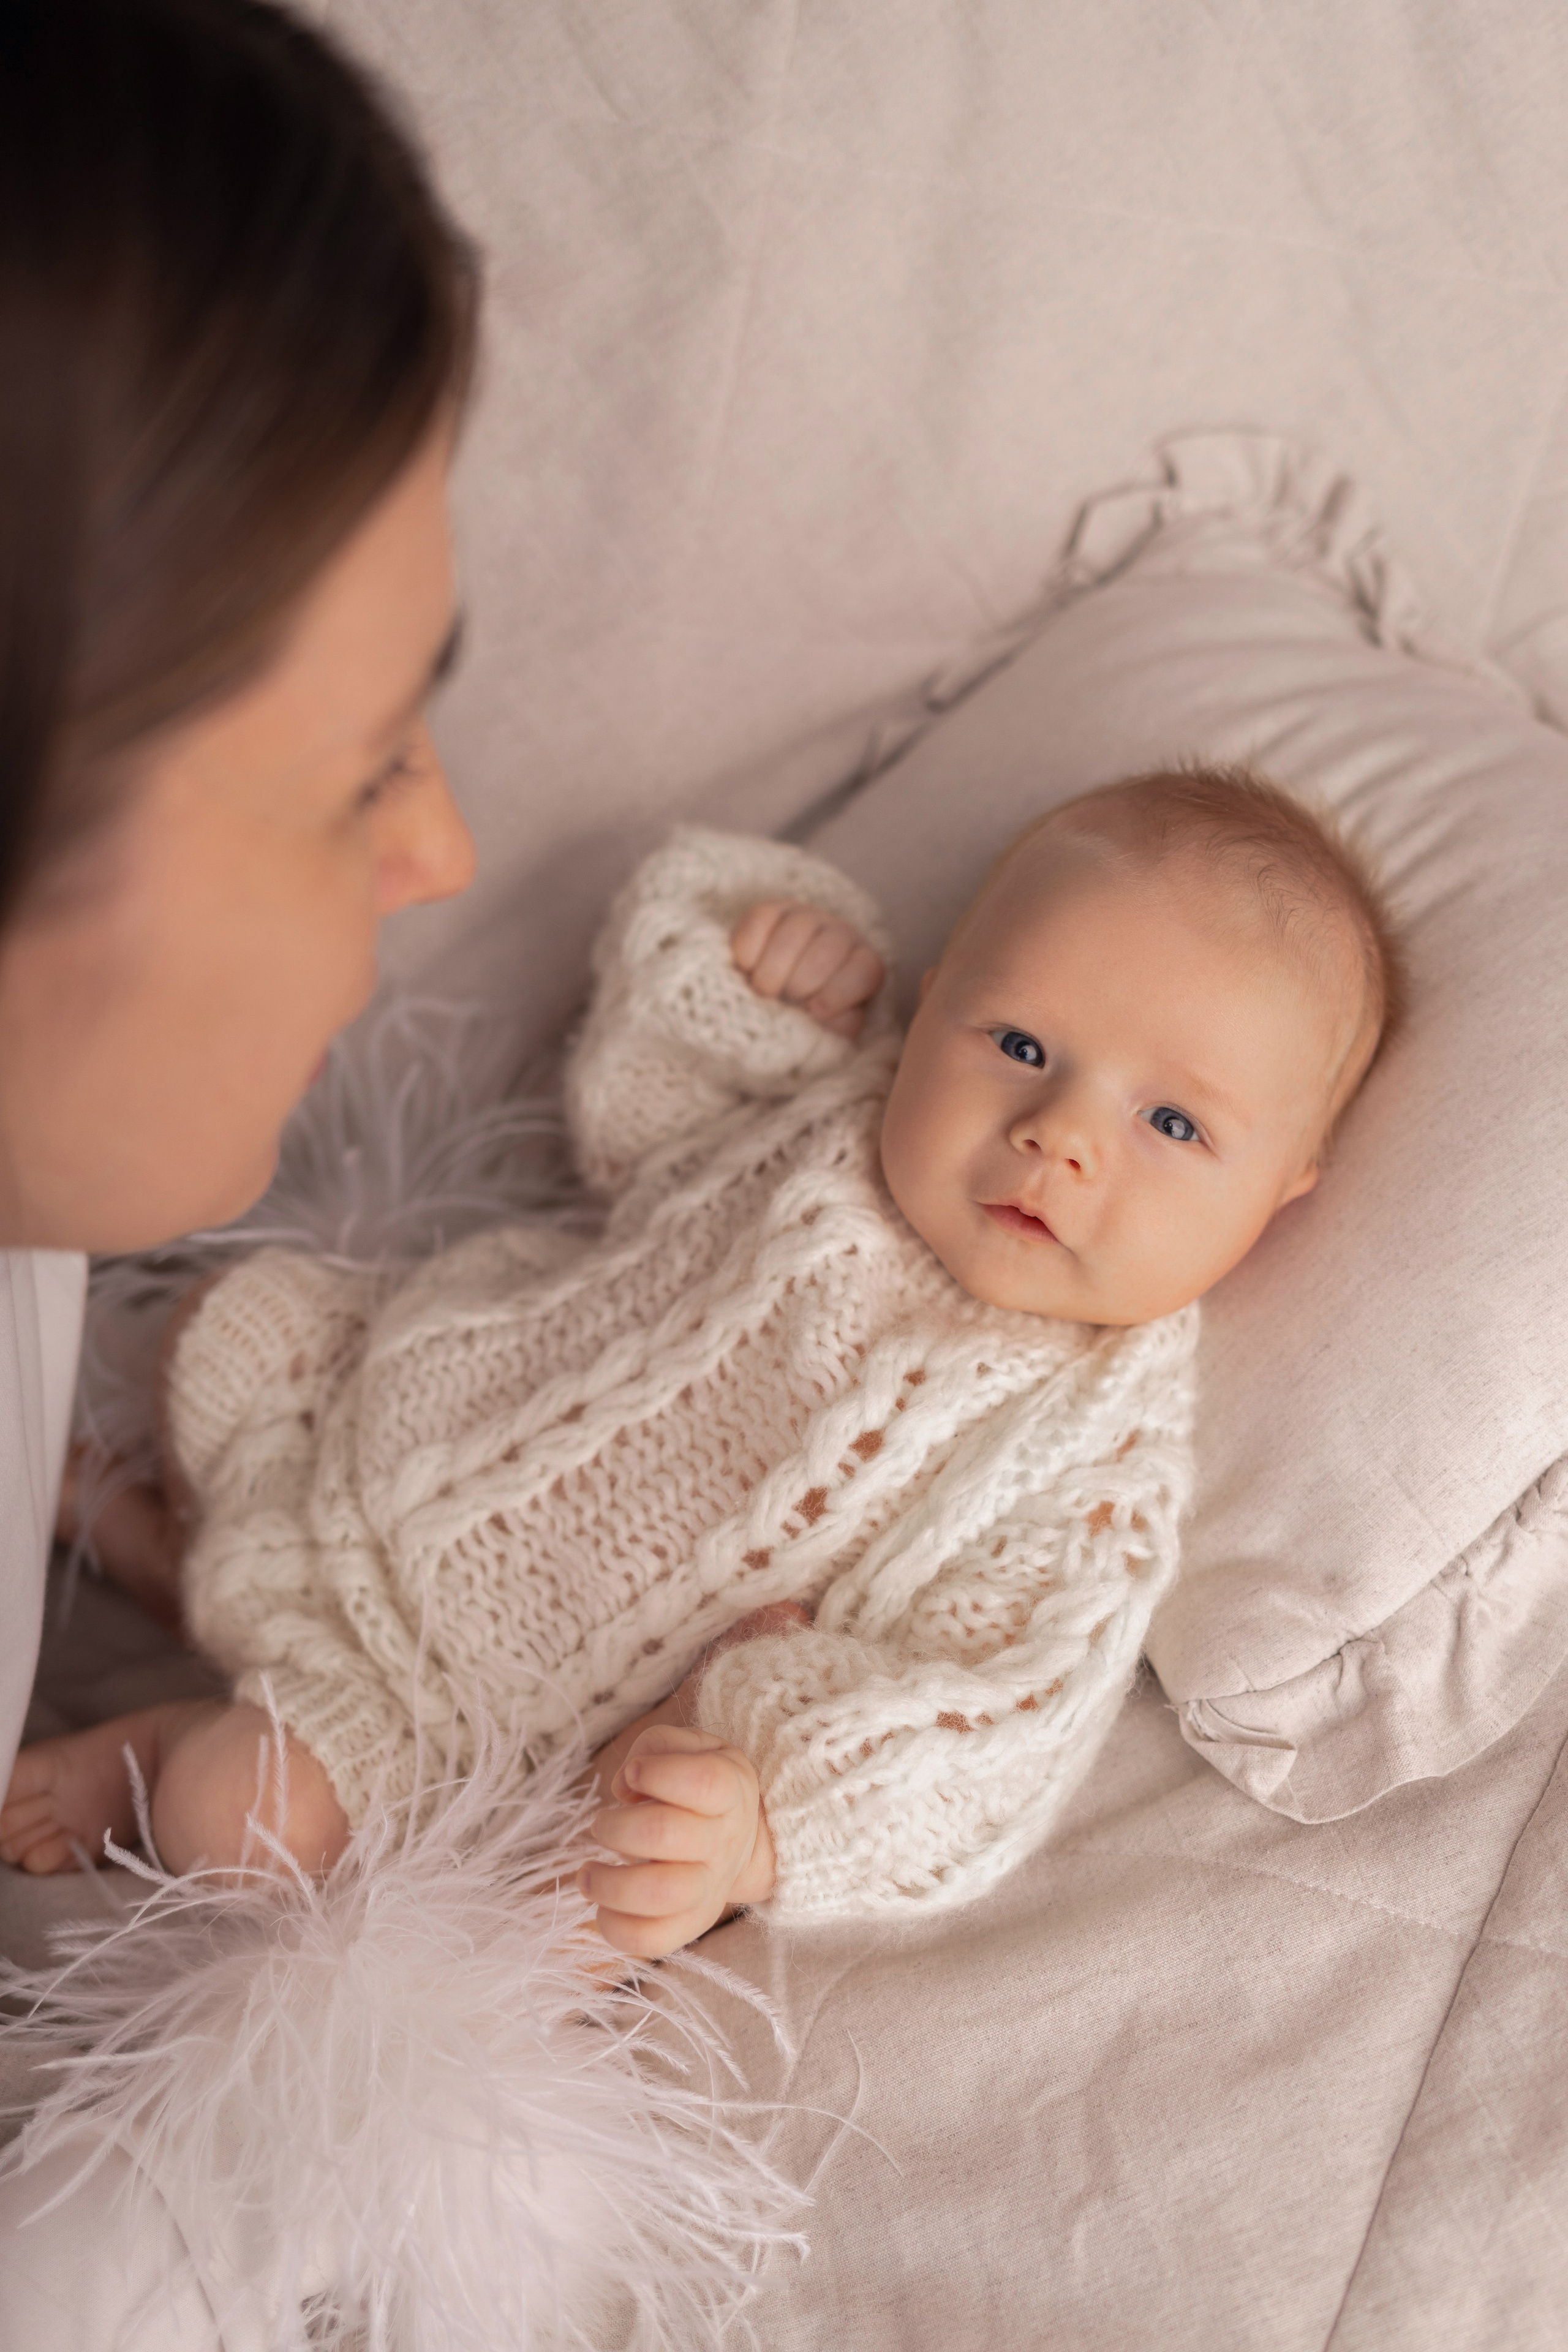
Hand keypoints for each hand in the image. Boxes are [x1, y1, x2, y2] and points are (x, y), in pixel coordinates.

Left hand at [580, 1725, 775, 1958]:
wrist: (740, 1837)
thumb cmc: (700, 1784)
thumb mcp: (690, 1746)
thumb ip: (655, 1749)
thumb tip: (625, 1788)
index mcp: (730, 1790)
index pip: (703, 1781)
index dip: (658, 1773)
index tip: (632, 1774)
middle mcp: (724, 1841)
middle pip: (665, 1833)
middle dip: (615, 1825)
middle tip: (600, 1824)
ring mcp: (711, 1888)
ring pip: (660, 1894)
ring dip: (608, 1883)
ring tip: (586, 1874)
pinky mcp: (692, 1923)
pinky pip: (654, 1940)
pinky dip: (616, 1928)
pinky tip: (601, 1907)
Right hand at [731, 899, 884, 1038]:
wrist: (772, 988)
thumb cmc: (807, 1012)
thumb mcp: (828, 1027)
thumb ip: (837, 1026)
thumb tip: (830, 1020)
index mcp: (862, 964)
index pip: (865, 972)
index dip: (840, 994)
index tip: (815, 1011)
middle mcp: (839, 934)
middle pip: (826, 954)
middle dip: (800, 985)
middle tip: (784, 1000)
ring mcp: (805, 917)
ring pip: (793, 934)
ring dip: (773, 971)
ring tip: (764, 990)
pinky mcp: (769, 910)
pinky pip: (758, 923)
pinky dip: (749, 952)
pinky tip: (747, 968)